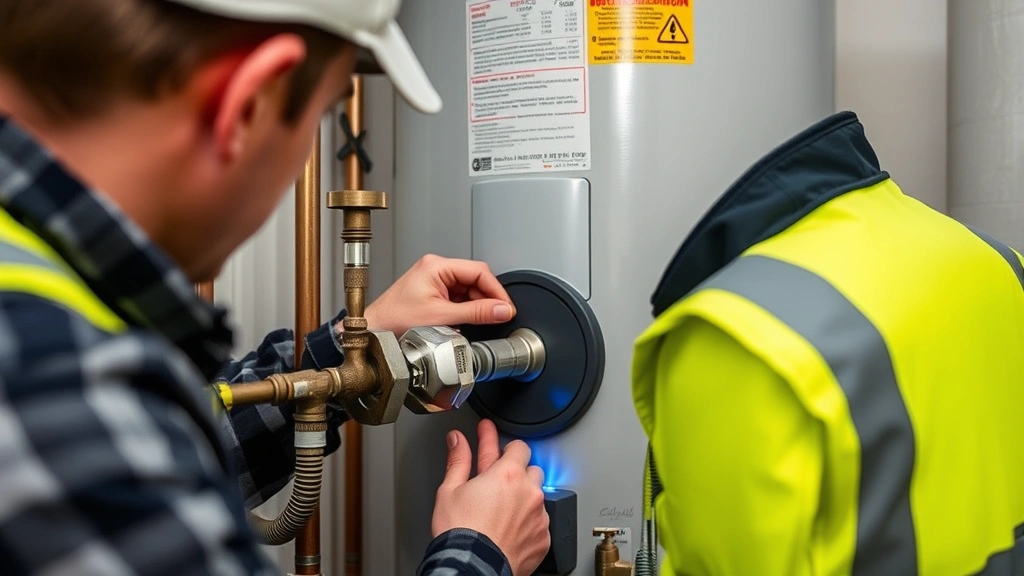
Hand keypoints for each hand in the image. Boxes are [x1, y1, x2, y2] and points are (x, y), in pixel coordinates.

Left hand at [363, 254, 515, 335]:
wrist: (375, 330)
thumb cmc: (394, 320)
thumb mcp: (442, 317)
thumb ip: (476, 313)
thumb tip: (501, 310)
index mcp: (437, 266)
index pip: (479, 272)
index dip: (496, 291)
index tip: (505, 307)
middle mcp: (436, 268)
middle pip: (476, 279)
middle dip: (488, 299)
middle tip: (498, 316)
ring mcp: (435, 279)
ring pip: (469, 289)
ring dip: (477, 305)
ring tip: (480, 321)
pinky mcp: (433, 291)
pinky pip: (459, 297)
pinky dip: (467, 309)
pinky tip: (466, 320)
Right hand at [432, 419, 549, 575]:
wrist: (472, 569)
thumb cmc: (461, 534)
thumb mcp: (450, 490)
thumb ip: (458, 460)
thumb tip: (457, 441)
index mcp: (508, 474)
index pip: (517, 445)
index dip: (501, 442)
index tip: (491, 436)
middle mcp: (529, 492)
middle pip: (530, 470)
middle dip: (514, 473)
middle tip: (496, 481)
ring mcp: (539, 516)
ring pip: (537, 497)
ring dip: (523, 498)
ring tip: (501, 511)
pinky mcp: (543, 539)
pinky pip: (540, 522)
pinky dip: (528, 523)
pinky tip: (509, 528)